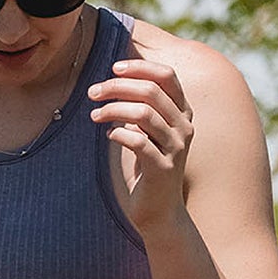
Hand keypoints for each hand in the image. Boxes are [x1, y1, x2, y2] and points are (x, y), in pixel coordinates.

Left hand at [89, 57, 191, 233]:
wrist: (159, 211)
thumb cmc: (148, 165)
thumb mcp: (148, 130)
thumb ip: (142, 105)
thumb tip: (117, 77)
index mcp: (183, 113)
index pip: (167, 76)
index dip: (140, 67)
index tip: (114, 68)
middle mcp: (184, 127)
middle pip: (151, 91)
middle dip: (117, 87)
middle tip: (93, 92)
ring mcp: (176, 148)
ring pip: (144, 114)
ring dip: (113, 109)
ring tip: (94, 115)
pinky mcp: (163, 168)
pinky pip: (138, 141)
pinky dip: (118, 134)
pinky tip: (108, 135)